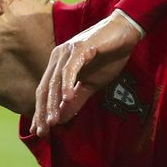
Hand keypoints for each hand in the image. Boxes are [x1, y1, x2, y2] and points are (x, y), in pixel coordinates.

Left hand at [32, 10, 143, 136]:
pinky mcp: (79, 48)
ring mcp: (67, 52)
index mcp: (58, 66)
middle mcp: (58, 58)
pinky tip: (67, 98)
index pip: (45, 92)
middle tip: (43, 131)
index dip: (41, 112)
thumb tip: (61, 119)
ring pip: (55, 81)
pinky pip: (70, 69)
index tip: (40, 132)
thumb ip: (76, 99)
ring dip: (53, 102)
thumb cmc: (108, 57)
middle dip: (43, 112)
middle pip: (45, 89)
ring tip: (52, 121)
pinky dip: (67, 84)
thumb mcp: (91, 84)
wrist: (125, 33)